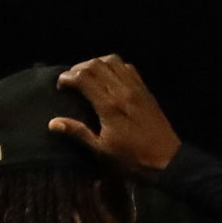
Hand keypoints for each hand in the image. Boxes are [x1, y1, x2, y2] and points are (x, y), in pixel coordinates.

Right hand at [50, 54, 183, 177]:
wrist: (168, 161)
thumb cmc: (132, 160)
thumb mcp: (101, 151)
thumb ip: (78, 132)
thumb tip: (53, 122)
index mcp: (109, 105)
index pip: (83, 77)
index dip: (67, 77)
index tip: (60, 87)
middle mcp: (123, 91)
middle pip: (96, 64)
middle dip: (78, 68)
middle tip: (70, 80)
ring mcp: (137, 88)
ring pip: (113, 61)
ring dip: (96, 63)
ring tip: (87, 76)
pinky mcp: (146, 91)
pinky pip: (128, 68)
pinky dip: (114, 66)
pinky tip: (108, 78)